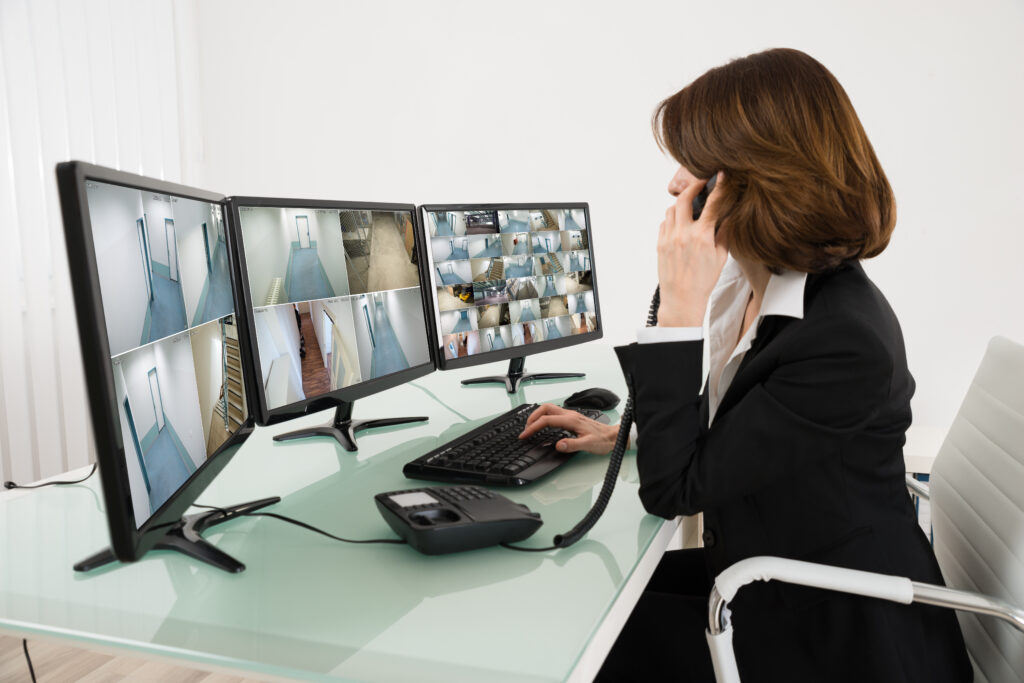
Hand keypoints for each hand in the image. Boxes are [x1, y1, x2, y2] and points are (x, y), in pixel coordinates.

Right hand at [519, 404, 619, 454]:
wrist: (614, 436)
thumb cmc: (603, 440)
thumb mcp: (588, 445)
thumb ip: (573, 445)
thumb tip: (559, 445)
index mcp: (571, 420)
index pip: (546, 420)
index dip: (533, 427)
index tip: (525, 435)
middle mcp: (570, 415)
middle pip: (545, 408)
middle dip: (532, 417)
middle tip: (525, 429)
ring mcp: (571, 415)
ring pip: (549, 409)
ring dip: (537, 416)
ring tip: (531, 426)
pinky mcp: (572, 418)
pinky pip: (554, 413)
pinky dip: (544, 417)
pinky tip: (544, 426)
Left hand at [657, 172, 728, 326]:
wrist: (682, 299)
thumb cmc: (703, 281)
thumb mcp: (721, 257)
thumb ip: (723, 234)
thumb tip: (726, 217)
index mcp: (702, 236)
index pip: (713, 204)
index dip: (719, 187)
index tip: (722, 175)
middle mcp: (683, 234)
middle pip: (684, 198)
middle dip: (693, 187)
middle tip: (700, 184)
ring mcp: (669, 238)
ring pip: (672, 209)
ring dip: (681, 203)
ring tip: (690, 205)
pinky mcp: (660, 244)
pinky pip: (664, 223)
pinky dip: (672, 218)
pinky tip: (680, 222)